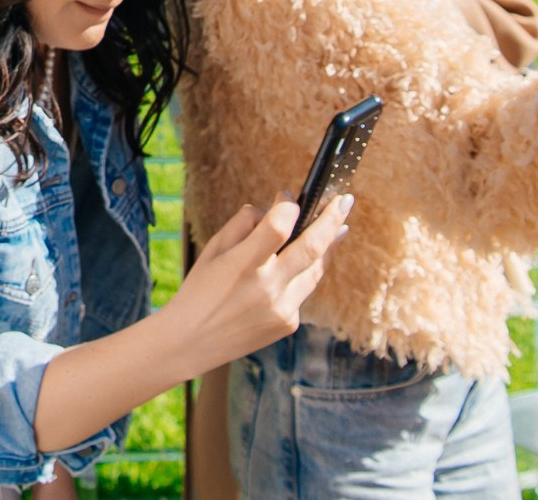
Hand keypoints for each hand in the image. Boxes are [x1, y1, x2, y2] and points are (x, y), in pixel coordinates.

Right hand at [160, 197, 348, 369]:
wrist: (192, 342)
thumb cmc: (200, 289)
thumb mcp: (213, 250)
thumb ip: (243, 225)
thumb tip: (275, 208)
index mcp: (242, 265)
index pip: (278, 226)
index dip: (287, 205)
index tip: (287, 195)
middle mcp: (267, 288)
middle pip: (312, 247)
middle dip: (332, 219)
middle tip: (345, 201)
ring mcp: (282, 309)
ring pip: (316, 269)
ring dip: (328, 246)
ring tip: (338, 226)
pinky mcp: (289, 323)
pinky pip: (303, 290)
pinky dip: (304, 273)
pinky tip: (304, 262)